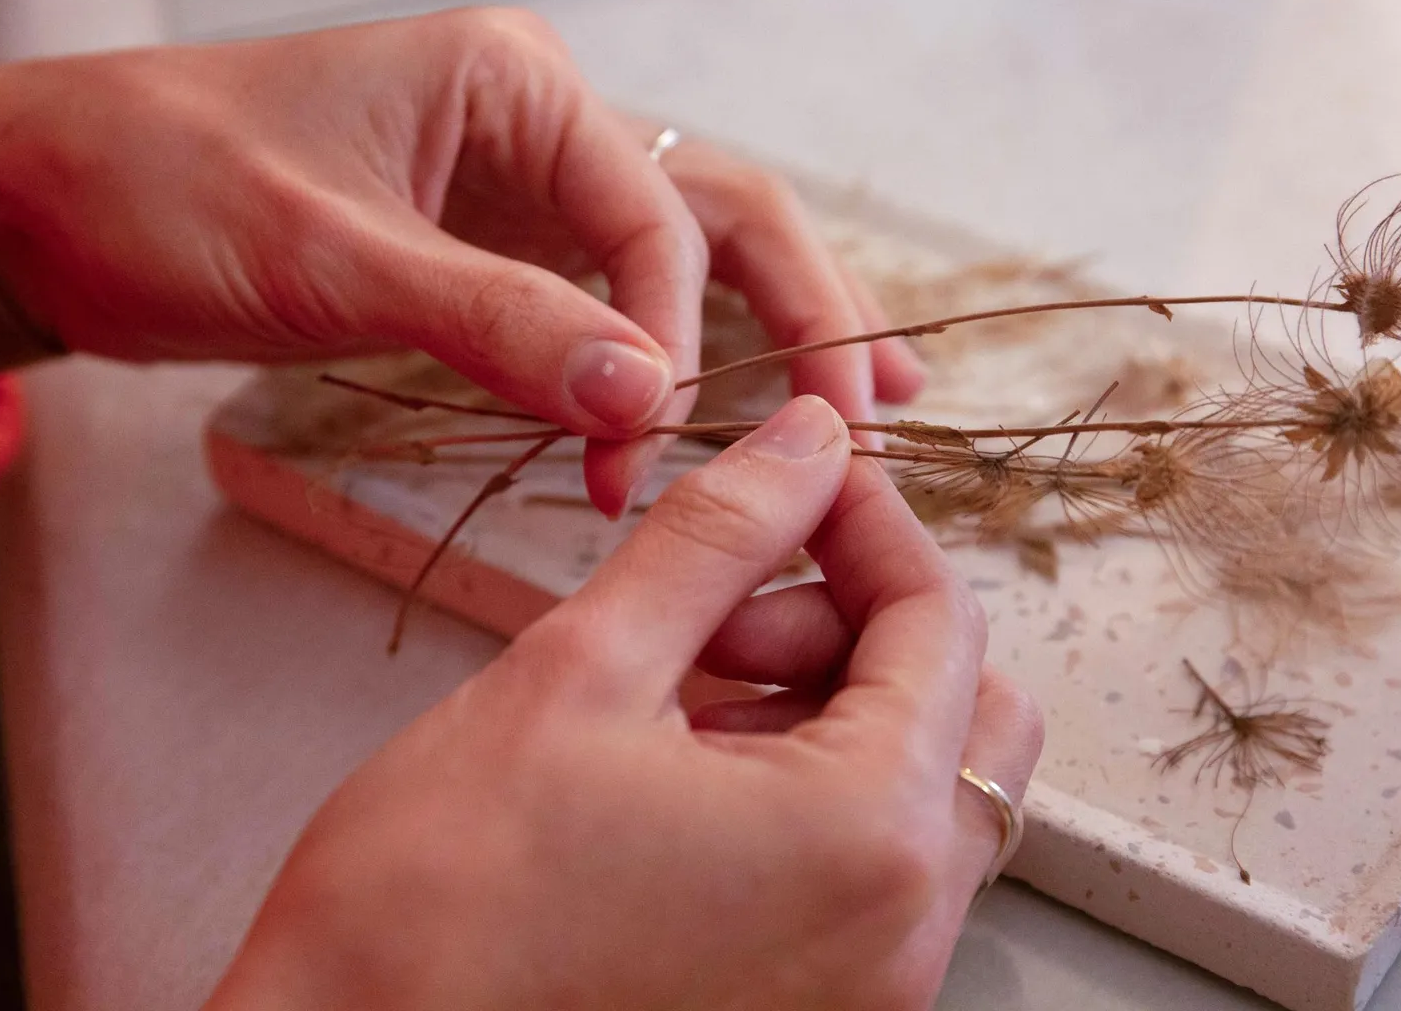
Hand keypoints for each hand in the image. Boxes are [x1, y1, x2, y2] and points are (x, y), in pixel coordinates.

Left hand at [0, 10, 921, 513]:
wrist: (41, 199)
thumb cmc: (161, 190)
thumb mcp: (327, 257)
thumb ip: (494, 322)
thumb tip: (650, 399)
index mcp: (517, 83)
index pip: (657, 214)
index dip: (679, 333)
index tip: (655, 438)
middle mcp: (541, 121)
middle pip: (721, 210)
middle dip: (805, 307)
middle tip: (877, 407)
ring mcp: (521, 184)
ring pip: (683, 253)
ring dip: (767, 329)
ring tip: (856, 404)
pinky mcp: (490, 246)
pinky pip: (608, 298)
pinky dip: (668, 355)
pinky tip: (715, 406)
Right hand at [204, 396, 1042, 1010]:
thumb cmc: (436, 905)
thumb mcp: (582, 668)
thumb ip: (719, 538)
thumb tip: (808, 444)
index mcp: (868, 836)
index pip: (942, 625)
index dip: (871, 523)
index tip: (804, 477)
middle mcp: (903, 935)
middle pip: (964, 715)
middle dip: (858, 626)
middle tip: (724, 614)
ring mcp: (867, 993)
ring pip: (918, 794)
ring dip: (828, 710)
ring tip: (682, 697)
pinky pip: (866, 873)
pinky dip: (809, 796)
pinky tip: (687, 775)